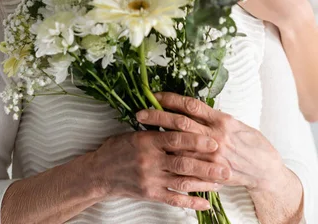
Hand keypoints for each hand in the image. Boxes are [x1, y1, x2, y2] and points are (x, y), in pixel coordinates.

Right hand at [93, 127, 230, 210]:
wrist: (99, 172)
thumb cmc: (118, 148)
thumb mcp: (135, 133)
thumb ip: (156, 130)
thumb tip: (180, 122)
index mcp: (147, 141)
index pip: (175, 138)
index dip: (196, 140)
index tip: (213, 140)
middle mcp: (150, 160)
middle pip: (183, 162)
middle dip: (206, 165)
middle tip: (225, 165)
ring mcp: (150, 179)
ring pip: (181, 182)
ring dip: (203, 183)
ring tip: (220, 182)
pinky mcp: (150, 194)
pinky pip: (174, 200)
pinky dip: (191, 202)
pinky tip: (205, 203)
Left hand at [136, 93, 285, 193]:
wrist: (267, 170)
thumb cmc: (252, 143)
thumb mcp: (235, 123)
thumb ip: (213, 117)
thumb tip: (192, 108)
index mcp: (221, 120)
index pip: (190, 105)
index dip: (170, 99)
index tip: (154, 95)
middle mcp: (216, 136)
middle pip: (180, 123)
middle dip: (157, 117)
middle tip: (139, 113)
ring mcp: (213, 156)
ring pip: (181, 145)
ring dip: (160, 139)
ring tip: (142, 135)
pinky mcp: (213, 172)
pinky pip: (189, 168)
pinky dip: (173, 163)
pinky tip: (158, 161)